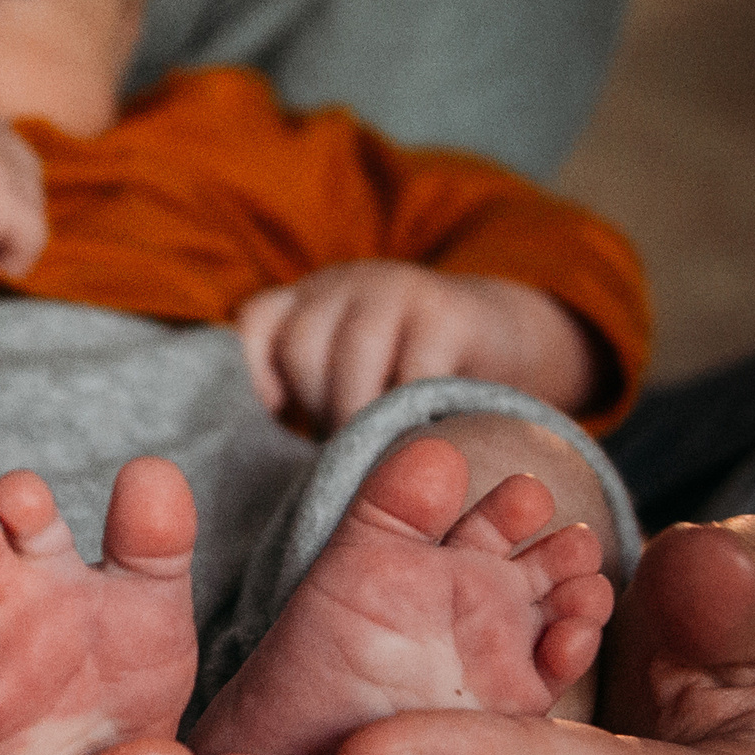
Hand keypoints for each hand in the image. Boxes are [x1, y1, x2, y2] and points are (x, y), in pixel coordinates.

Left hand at [234, 263, 597, 430]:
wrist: (504, 339)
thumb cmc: (406, 381)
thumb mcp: (347, 379)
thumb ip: (304, 401)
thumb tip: (259, 470)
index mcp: (308, 302)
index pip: (253, 323)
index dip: (250, 376)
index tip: (273, 424)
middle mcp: (344, 285)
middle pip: (301, 346)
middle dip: (319, 406)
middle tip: (348, 443)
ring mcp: (396, 290)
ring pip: (353, 358)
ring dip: (362, 415)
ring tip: (381, 446)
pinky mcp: (448, 312)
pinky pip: (414, 373)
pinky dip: (412, 414)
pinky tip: (420, 434)